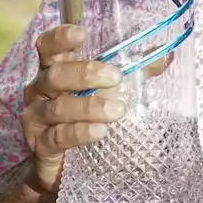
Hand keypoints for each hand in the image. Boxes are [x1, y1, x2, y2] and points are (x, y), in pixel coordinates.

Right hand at [21, 24, 124, 195]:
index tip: (81, 34)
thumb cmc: (85, 119)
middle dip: (85, 73)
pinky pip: (59, 137)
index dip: (60, 37)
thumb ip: (135, 73)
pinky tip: (99, 132)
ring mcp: (36, 119)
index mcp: (53, 71)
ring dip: (89, 107)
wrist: (62, 168)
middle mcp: (39, 92)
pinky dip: (80, 133)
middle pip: (55, 75)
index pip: (48, 47)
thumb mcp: (109, 92)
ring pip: (58, 107)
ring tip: (117, 110)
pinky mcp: (40, 146)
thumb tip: (165, 55)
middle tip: (115, 77)